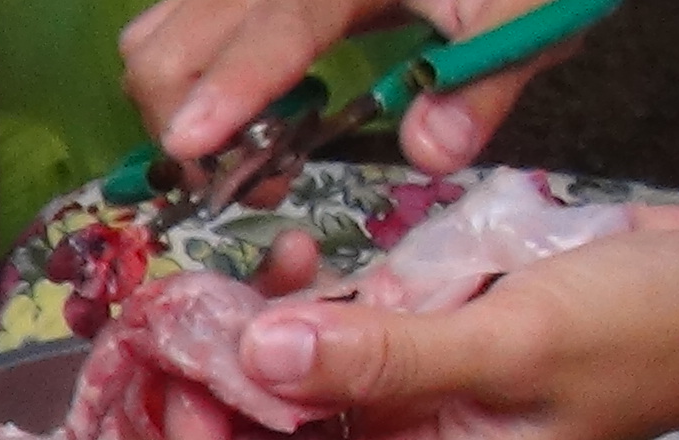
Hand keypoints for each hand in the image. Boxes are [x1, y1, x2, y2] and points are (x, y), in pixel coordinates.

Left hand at [111, 207, 678, 439]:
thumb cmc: (647, 332)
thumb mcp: (510, 342)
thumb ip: (384, 357)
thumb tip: (259, 359)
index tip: (163, 383)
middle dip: (187, 413)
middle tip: (146, 337)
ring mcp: (408, 416)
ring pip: (280, 408)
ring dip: (234, 352)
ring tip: (211, 287)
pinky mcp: (420, 360)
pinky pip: (329, 353)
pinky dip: (297, 312)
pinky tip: (298, 257)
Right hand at [122, 0, 586, 173]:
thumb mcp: (522, 19)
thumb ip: (481, 85)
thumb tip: (431, 151)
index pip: (273, 28)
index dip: (229, 88)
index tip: (191, 147)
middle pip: (178, 41)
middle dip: (188, 124)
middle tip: (261, 181)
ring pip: (156, 35)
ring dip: (179, 108)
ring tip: (254, 147)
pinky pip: (170, 27)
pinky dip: (184, 81)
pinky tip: (246, 106)